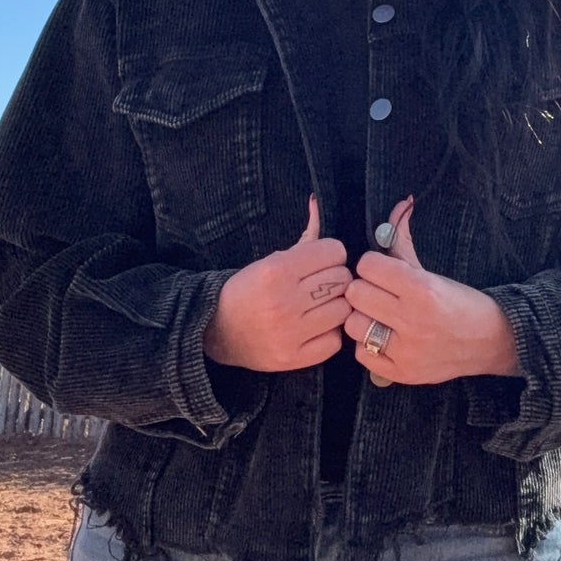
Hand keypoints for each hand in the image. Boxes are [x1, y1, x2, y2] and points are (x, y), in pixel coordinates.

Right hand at [203, 196, 351, 372]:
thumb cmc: (248, 289)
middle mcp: (284, 301)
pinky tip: (315, 328)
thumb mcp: (270, 260)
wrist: (216, 329)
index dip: (331, 255)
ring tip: (319, 307)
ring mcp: (290, 332)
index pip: (334, 252)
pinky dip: (329, 333)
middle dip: (335, 279)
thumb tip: (317, 202)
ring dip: (335, 306)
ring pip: (343, 310)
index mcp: (277, 270)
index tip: (322, 262)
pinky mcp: (294, 358)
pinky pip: (335, 340)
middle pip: (342, 280)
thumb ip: (303, 238)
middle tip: (321, 285)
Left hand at [344, 198, 520, 387]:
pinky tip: (384, 337)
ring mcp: (407, 350)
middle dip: (364, 289)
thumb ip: (404, 241)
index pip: (368, 265)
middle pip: (356, 293)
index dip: (372, 265)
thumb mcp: (430, 271)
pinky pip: (361, 354)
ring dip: (362, 317)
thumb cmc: (459, 302)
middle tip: (378, 293)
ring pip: (353, 324)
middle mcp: (413, 320)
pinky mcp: (402, 373)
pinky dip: (368, 345)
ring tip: (378, 316)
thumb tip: (399, 204)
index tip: (382, 271)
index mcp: (422, 288)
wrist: (490, 341)